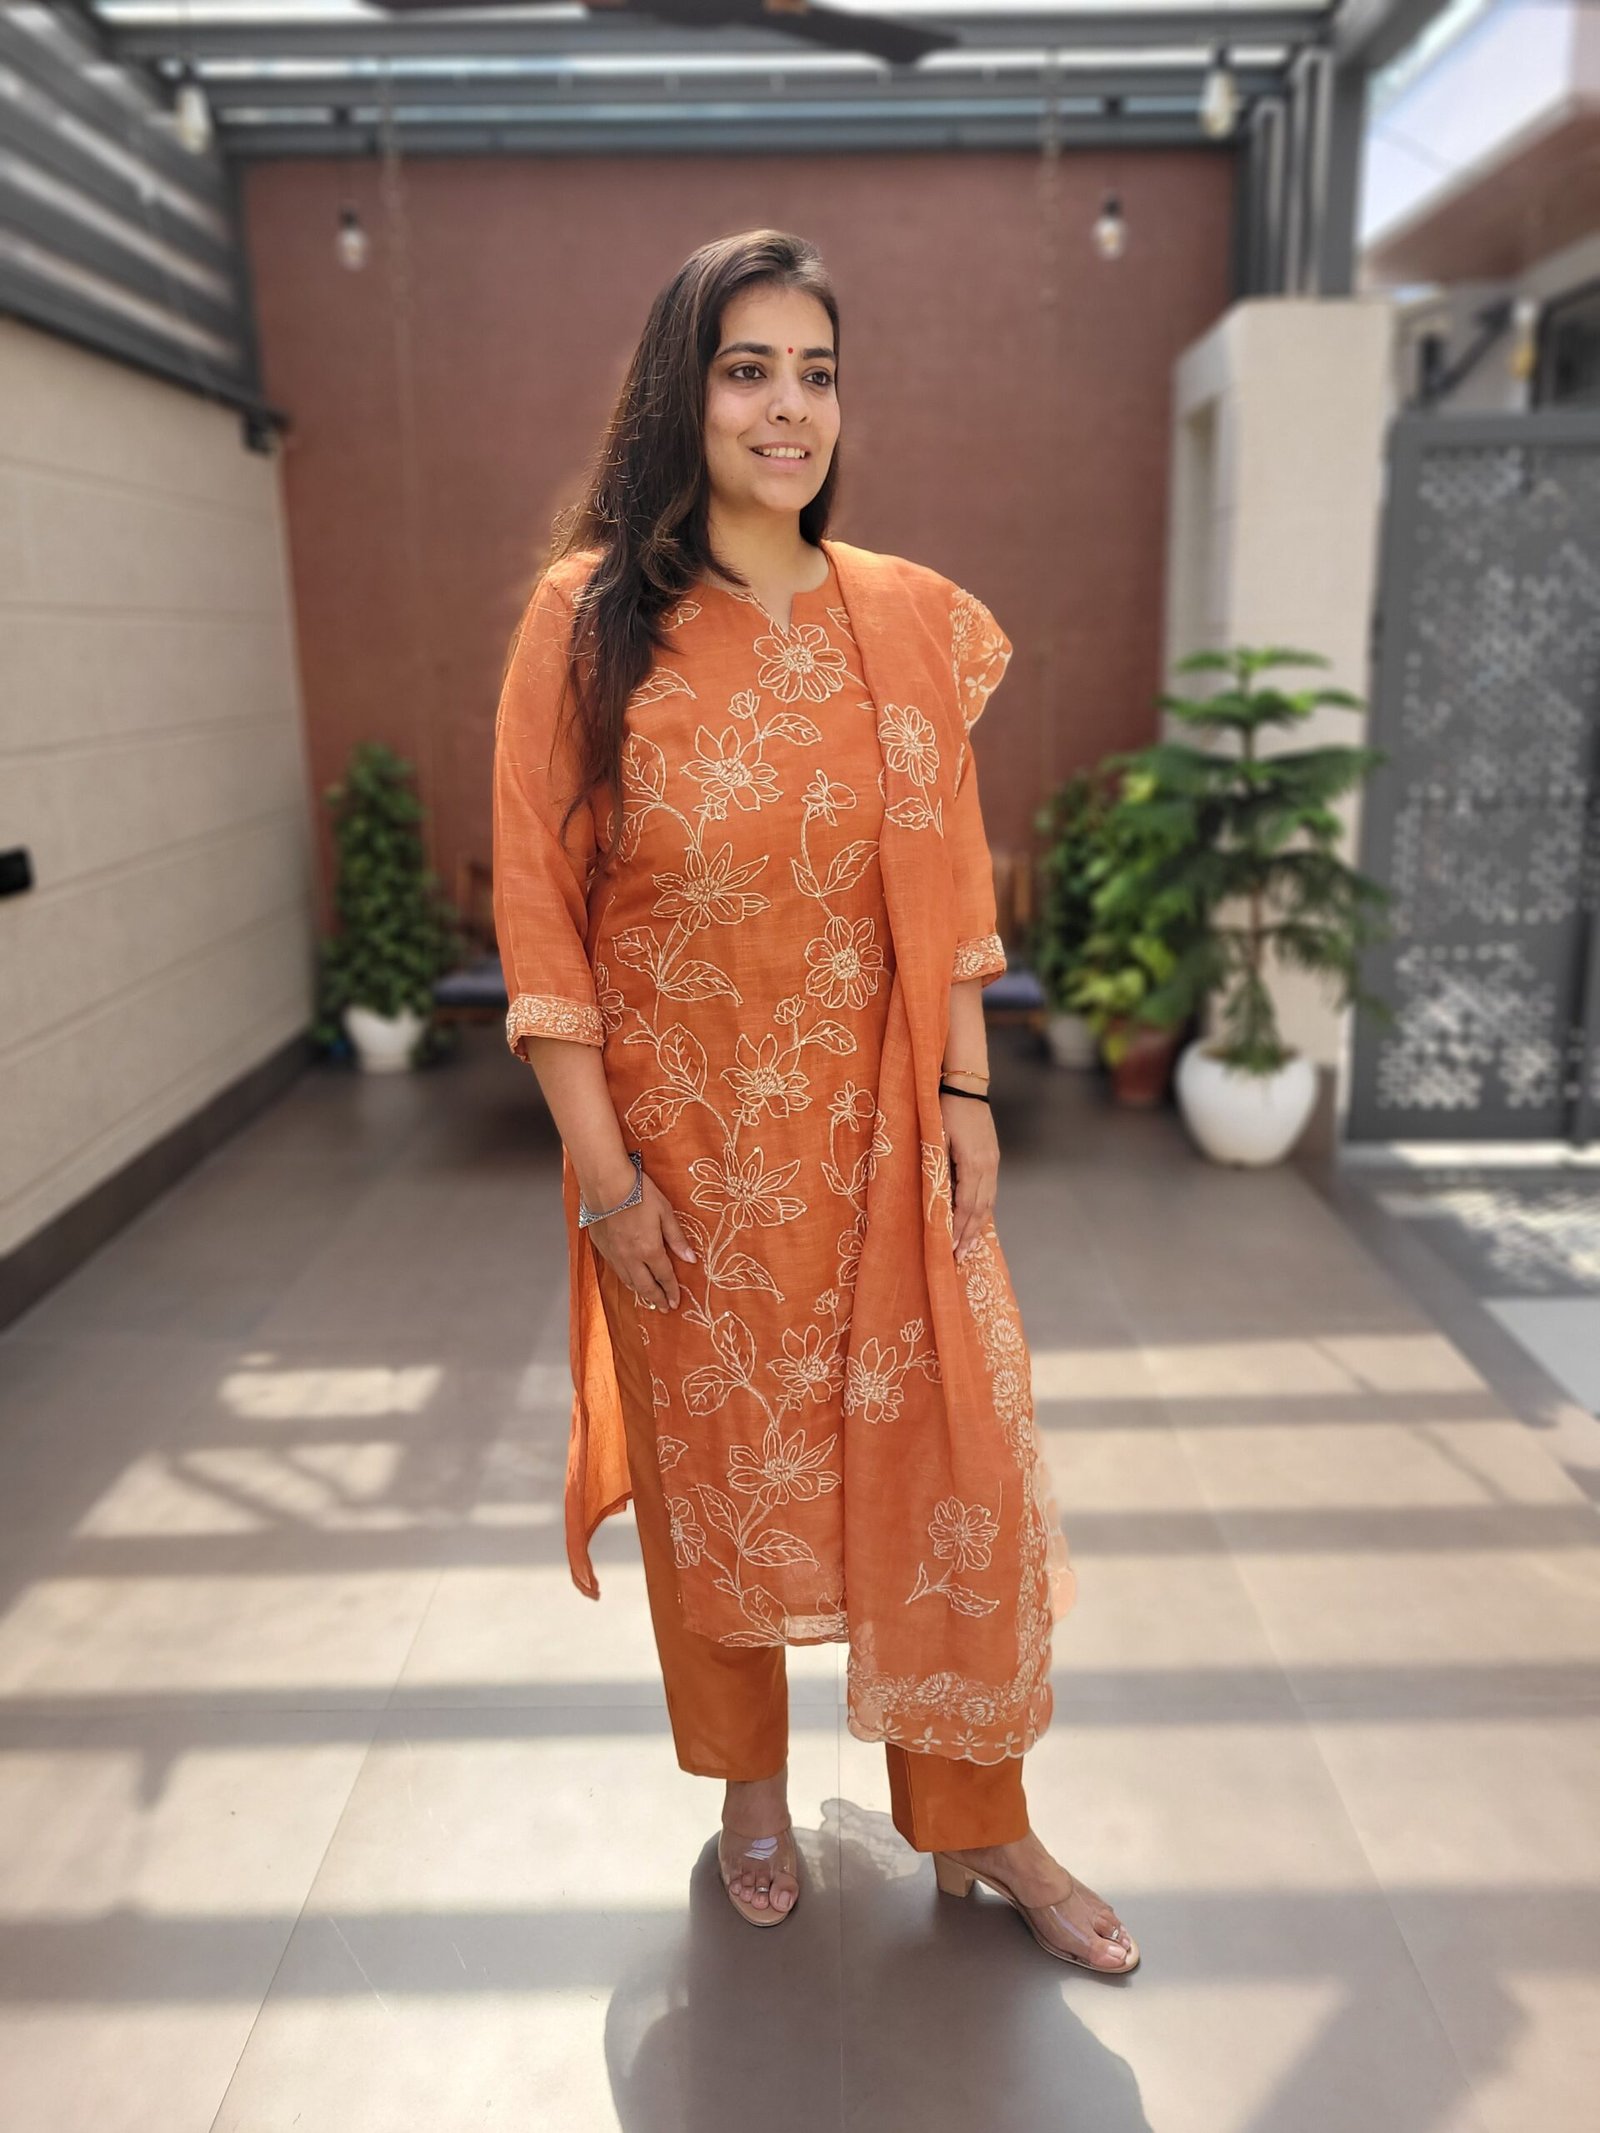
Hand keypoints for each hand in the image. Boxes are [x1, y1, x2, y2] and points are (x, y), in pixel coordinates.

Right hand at [584, 1162, 696, 1308]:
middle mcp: (631, 1258)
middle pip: (645, 1286)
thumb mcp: (665, 1212)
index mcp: (650, 1250)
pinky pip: (616, 1270)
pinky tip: (629, 1279)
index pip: (664, 1276)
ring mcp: (614, 1254)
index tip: (676, 1302)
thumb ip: (677, 1238)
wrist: (606, 1184)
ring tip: (649, 1297)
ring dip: (641, 1291)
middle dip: (657, 1298)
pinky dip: (626, 1279)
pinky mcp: (601, 1247)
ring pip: (628, 1281)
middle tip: (664, 1308)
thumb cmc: (639, 1193)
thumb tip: (691, 1259)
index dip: (672, 1291)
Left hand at [940, 1089, 998, 1260]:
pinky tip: (977, 1219)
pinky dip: (983, 1209)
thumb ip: (938, 1167)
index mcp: (973, 1162)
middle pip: (980, 1208)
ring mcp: (993, 1161)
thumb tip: (936, 1199)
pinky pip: (990, 1190)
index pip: (966, 1205)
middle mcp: (988, 1165)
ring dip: (978, 1225)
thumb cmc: (942, 1107)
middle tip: (960, 1257)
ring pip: (988, 1201)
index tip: (950, 1248)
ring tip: (969, 1245)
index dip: (958, 1228)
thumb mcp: (936, 1137)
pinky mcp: (992, 1157)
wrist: (965, 1085)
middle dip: (970, 1234)